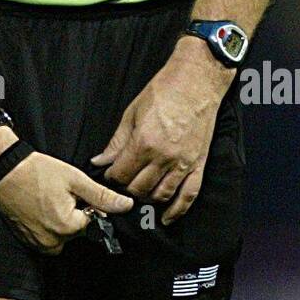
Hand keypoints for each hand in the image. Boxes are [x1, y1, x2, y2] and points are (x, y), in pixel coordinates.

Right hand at [0, 151, 133, 254]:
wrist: (2, 170)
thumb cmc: (37, 171)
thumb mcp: (74, 178)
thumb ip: (101, 196)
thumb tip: (127, 206)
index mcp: (66, 227)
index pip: (91, 221)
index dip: (85, 204)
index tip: (71, 192)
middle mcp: (52, 242)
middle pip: (76, 231)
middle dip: (73, 214)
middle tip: (57, 194)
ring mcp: (37, 244)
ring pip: (62, 237)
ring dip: (61, 222)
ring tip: (48, 200)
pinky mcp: (26, 241)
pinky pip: (47, 239)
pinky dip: (47, 226)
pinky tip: (39, 208)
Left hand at [91, 37, 234, 223]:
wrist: (197, 81)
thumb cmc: (165, 90)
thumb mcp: (132, 112)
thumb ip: (117, 141)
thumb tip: (101, 159)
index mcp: (144, 143)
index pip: (121, 174)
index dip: (111, 177)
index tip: (108, 174)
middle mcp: (163, 157)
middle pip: (138, 188)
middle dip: (126, 188)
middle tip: (122, 183)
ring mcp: (183, 163)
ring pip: (160, 195)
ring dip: (146, 199)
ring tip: (139, 194)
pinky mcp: (198, 164)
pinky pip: (188, 195)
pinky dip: (177, 210)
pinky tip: (167, 217)